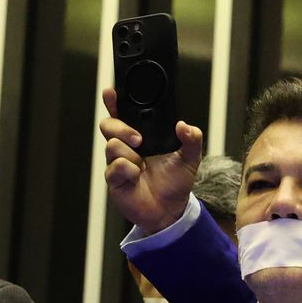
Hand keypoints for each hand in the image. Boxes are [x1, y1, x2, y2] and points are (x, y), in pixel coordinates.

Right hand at [100, 86, 203, 233]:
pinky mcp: (114, 179)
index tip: (111, 92)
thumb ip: (192, 139)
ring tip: (142, 165)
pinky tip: (137, 178)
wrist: (170, 210)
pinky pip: (114, 168)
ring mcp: (118, 161)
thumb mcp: (190, 158)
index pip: (123, 113)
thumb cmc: (176, 182)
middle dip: (121, 128)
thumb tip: (184, 126)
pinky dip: (128, 171)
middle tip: (139, 140)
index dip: (113, 101)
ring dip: (130, 154)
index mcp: (140, 135)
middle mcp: (126, 146)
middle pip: (108, 124)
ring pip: (111, 146)